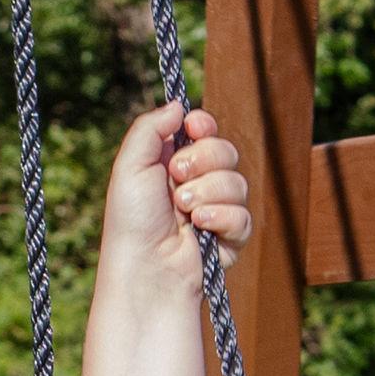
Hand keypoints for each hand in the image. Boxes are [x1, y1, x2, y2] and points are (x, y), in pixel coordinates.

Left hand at [99, 101, 252, 288]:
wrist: (145, 270)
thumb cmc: (131, 221)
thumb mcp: (130, 165)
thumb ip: (150, 127)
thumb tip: (179, 105)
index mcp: (173, 164)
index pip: (204, 131)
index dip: (203, 126)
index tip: (193, 128)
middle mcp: (196, 184)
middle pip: (226, 150)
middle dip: (202, 161)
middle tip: (176, 180)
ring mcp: (215, 212)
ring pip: (238, 182)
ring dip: (208, 193)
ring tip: (184, 212)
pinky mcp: (229, 239)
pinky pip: (243, 215)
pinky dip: (221, 219)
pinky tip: (199, 229)